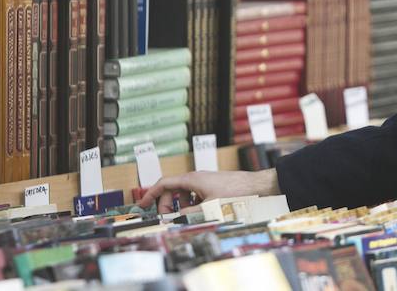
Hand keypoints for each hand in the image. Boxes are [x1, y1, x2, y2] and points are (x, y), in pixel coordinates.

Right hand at [137, 169, 279, 213]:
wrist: (255, 186)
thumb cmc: (234, 193)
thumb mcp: (209, 206)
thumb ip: (190, 213)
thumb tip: (176, 219)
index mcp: (191, 179)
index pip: (164, 183)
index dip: (151, 194)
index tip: (142, 204)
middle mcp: (196, 178)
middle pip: (172, 189)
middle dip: (167, 203)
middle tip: (168, 217)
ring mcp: (204, 181)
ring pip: (184, 193)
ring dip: (181, 205)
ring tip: (188, 215)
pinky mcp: (212, 186)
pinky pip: (195, 194)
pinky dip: (193, 203)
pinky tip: (201, 211)